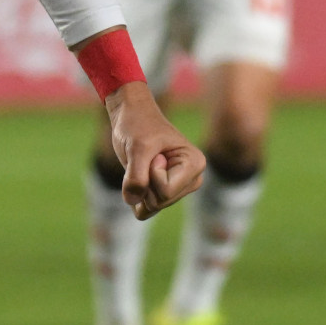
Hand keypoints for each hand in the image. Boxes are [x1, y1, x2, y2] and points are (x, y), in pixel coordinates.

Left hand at [106, 82, 204, 219]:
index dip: (149, 173)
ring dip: (139, 187)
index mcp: (195, 164)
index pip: (166, 191)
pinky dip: (136, 196)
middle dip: (144, 183)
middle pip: (160, 201)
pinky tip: (138, 177)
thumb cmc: (138, 125)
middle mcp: (193, 179)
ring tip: (143, 164)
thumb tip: (133, 202)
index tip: (153, 153)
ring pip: (153, 206)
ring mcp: (180, 187)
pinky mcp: (166, 192)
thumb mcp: (137, 147)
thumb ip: (136, 176)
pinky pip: (147, 209)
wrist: (131, 115)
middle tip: (145, 158)